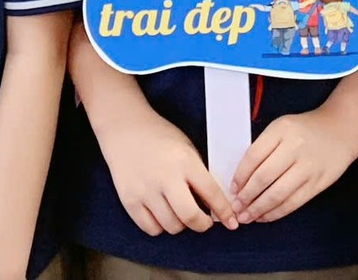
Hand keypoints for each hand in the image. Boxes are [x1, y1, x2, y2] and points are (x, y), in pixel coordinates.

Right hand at [96, 107, 239, 235]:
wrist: (126, 129)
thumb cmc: (161, 137)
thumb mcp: (187, 148)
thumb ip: (198, 174)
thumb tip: (213, 203)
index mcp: (185, 161)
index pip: (211, 193)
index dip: (224, 211)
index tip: (232, 222)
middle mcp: (165, 178)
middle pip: (190, 216)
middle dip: (203, 225)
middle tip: (205, 222)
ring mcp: (146, 191)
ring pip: (171, 226)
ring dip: (181, 225)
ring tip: (180, 212)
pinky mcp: (130, 201)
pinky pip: (151, 228)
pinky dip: (160, 226)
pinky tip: (162, 214)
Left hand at [232, 107, 357, 223]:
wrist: (341, 128)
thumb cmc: (306, 129)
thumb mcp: (283, 127)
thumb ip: (264, 147)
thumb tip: (242, 179)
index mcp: (282, 129)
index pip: (253, 156)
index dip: (240, 177)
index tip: (232, 190)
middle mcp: (295, 147)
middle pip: (263, 178)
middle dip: (246, 197)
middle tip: (236, 208)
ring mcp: (308, 166)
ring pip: (277, 194)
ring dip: (258, 209)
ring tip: (247, 216)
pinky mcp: (318, 182)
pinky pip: (293, 202)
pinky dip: (276, 213)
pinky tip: (265, 216)